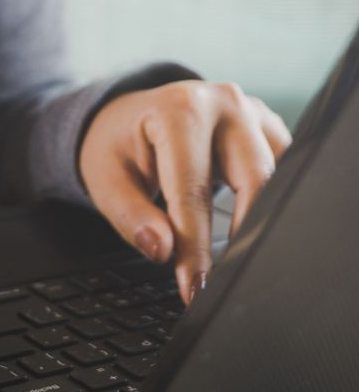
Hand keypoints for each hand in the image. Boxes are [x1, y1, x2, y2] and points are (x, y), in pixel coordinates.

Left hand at [79, 81, 290, 304]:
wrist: (129, 115)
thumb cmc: (116, 145)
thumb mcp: (105, 179)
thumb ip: (131, 216)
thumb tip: (162, 251)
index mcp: (180, 110)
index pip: (194, 190)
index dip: (195, 246)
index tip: (195, 287)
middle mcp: (224, 103)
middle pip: (255, 180)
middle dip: (244, 236)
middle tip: (227, 281)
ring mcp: (252, 111)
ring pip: (279, 175)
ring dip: (263, 219)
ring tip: (242, 261)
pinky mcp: (268, 126)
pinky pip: (285, 168)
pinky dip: (272, 201)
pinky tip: (254, 231)